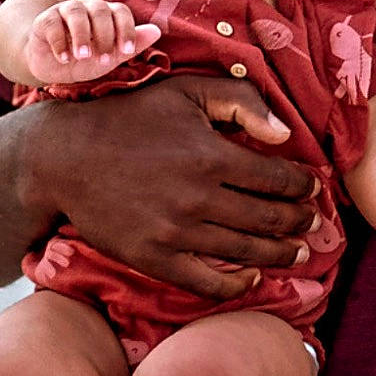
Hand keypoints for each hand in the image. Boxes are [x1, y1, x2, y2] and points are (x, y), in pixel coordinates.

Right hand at [19, 75, 317, 298]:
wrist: (63, 157)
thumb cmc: (129, 118)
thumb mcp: (185, 91)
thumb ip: (240, 101)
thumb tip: (286, 134)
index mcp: (211, 154)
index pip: (278, 179)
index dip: (303, 187)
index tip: (312, 188)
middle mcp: (198, 197)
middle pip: (270, 219)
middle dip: (299, 222)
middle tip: (312, 223)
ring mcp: (176, 232)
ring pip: (246, 251)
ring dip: (279, 253)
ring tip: (295, 250)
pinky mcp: (153, 259)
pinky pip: (207, 281)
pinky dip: (237, 285)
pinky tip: (252, 278)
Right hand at [24, 0, 161, 84]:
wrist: (53, 66)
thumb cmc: (86, 58)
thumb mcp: (111, 55)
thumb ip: (132, 44)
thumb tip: (157, 31)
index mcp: (107, 14)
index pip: (121, 12)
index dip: (126, 30)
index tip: (126, 52)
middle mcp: (88, 8)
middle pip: (100, 10)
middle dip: (104, 36)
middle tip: (104, 60)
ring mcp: (65, 11)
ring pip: (76, 13)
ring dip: (82, 35)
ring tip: (83, 57)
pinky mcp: (45, 20)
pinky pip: (52, 24)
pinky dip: (59, 41)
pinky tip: (64, 58)